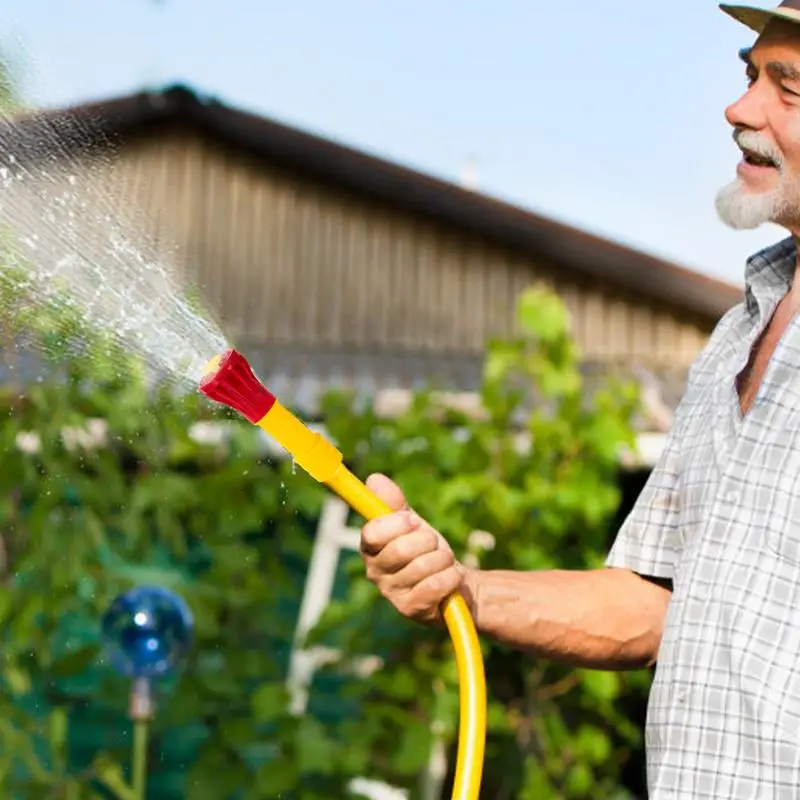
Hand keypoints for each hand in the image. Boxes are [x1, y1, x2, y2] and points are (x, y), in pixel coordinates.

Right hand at [360, 473, 466, 625]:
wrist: (454, 581)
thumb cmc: (427, 549)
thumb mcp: (412, 523)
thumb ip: (393, 503)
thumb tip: (374, 479)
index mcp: (370, 548)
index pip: (372, 533)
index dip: (396, 524)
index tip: (413, 519)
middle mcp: (375, 572)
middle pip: (399, 550)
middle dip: (426, 540)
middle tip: (434, 542)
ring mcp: (392, 594)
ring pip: (422, 566)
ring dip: (442, 558)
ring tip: (443, 560)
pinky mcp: (412, 610)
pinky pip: (434, 586)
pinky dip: (450, 576)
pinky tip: (451, 576)